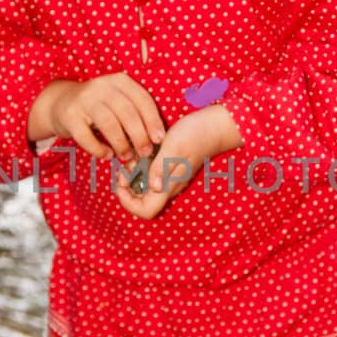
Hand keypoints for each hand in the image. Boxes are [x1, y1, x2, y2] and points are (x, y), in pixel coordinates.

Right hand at [38, 73, 165, 165]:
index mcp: (120, 81)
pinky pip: (86, 136)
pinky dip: (99, 149)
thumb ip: (135, 113)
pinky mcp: (69, 115)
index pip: (142, 99)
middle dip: (140, 135)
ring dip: (121, 144)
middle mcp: (102, 86)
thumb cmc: (98, 107)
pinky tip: (107, 155)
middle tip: (145, 152)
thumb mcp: (117, 101)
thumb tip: (157, 139)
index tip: (160, 139)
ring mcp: (84, 99)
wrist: (60, 102)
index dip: (153, 120)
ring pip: (109, 124)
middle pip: (127, 112)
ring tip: (127, 157)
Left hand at [113, 104, 239, 220]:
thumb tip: (152, 187)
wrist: (215, 125)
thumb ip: (161, 167)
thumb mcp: (173, 147)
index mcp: (169, 186)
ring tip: (133, 155)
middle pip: (141, 201)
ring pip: (145, 187)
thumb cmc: (195, 135)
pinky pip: (151, 174)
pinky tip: (142, 151)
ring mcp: (170, 178)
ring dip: (134, 174)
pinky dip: (141, 166)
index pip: (146, 211)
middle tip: (124, 166)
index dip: (128, 202)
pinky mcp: (170, 168)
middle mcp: (169, 186)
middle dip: (127, 186)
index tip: (121, 182)